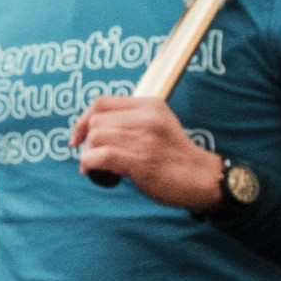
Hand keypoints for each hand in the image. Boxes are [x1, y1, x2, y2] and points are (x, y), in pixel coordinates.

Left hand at [71, 95, 224, 208]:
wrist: (202, 178)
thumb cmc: (175, 156)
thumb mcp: (158, 125)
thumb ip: (132, 121)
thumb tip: (92, 127)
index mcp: (150, 105)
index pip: (101, 102)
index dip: (83, 120)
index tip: (78, 137)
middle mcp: (147, 117)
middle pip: (95, 121)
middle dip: (87, 141)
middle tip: (94, 156)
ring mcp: (145, 138)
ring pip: (95, 138)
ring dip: (88, 154)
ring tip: (96, 165)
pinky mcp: (141, 160)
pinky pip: (100, 156)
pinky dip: (89, 164)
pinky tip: (93, 172)